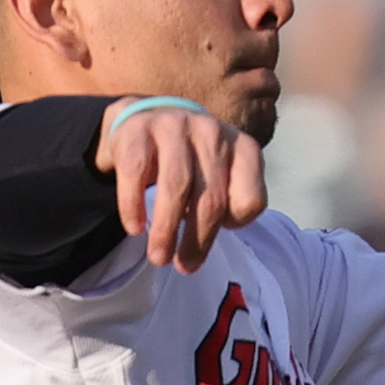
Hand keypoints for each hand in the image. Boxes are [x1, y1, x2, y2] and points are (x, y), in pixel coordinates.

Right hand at [103, 98, 266, 271]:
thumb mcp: (220, 178)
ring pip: (176, 186)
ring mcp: (175, 126)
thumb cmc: (191, 161)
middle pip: (211, 199)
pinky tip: (134, 227)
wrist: (147, 117)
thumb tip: (201, 243)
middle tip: (184, 267)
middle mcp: (212, 132)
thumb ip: (226, 205)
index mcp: (242, 148)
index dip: (234, 224)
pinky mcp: (138, 129)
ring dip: (166, 230)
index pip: (250, 200)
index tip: (218, 232)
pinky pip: (136, 173)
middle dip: (197, 241)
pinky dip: (133, 206)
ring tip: (159, 257)